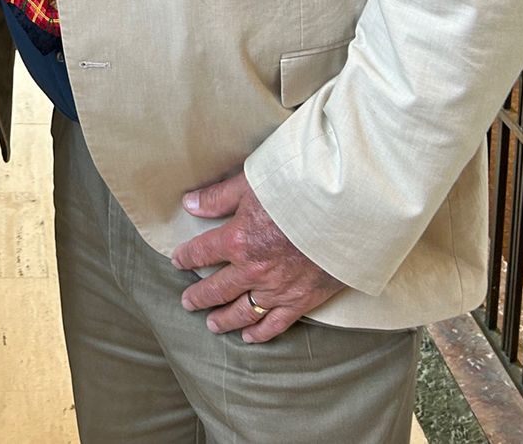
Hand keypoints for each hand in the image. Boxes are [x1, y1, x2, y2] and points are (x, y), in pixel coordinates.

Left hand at [171, 171, 343, 341]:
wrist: (344, 213)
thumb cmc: (298, 192)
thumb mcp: (252, 184)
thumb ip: (218, 197)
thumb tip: (188, 203)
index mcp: (238, 239)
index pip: (202, 252)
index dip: (187, 257)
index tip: (179, 261)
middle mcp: (253, 270)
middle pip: (218, 289)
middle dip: (200, 296)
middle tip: (187, 302)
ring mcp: (277, 289)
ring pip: (243, 311)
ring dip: (224, 319)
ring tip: (211, 324)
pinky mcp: (301, 300)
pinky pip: (275, 324)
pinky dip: (260, 333)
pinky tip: (249, 337)